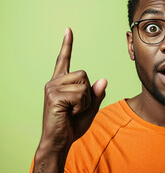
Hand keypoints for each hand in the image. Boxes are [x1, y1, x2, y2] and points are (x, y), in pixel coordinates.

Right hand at [39, 27, 106, 152]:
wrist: (59, 142)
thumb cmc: (73, 125)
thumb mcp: (90, 108)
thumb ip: (96, 94)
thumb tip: (104, 79)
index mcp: (61, 82)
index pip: (64, 60)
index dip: (67, 45)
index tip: (69, 29)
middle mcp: (54, 82)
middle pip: (84, 74)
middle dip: (88, 93)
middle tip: (76, 108)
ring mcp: (52, 88)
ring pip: (84, 84)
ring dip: (85, 101)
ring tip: (72, 111)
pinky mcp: (54, 96)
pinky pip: (81, 95)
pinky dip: (81, 106)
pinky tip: (69, 114)